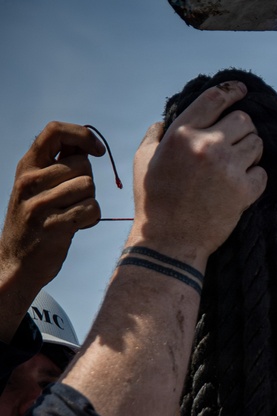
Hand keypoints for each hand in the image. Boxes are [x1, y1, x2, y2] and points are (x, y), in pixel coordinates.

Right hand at [0, 122, 104, 294]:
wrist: (16, 262)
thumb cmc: (36, 221)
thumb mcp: (38, 187)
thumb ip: (59, 165)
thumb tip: (88, 145)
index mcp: (27, 166)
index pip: (55, 131)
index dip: (83, 135)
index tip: (97, 151)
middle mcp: (30, 181)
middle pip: (83, 164)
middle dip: (87, 182)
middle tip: (71, 201)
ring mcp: (40, 203)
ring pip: (89, 186)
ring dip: (89, 201)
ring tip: (71, 214)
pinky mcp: (54, 225)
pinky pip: (92, 208)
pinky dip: (91, 218)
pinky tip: (76, 226)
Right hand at [131, 81, 265, 262]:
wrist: (169, 241)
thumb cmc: (154, 201)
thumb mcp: (143, 159)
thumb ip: (157, 134)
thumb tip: (166, 120)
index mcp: (181, 134)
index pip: (215, 98)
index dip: (233, 90)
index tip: (243, 90)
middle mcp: (206, 145)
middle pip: (243, 119)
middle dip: (242, 129)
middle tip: (234, 143)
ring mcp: (228, 168)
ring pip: (257, 143)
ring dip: (250, 151)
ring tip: (236, 165)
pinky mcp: (244, 191)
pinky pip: (262, 172)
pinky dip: (255, 177)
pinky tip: (240, 185)